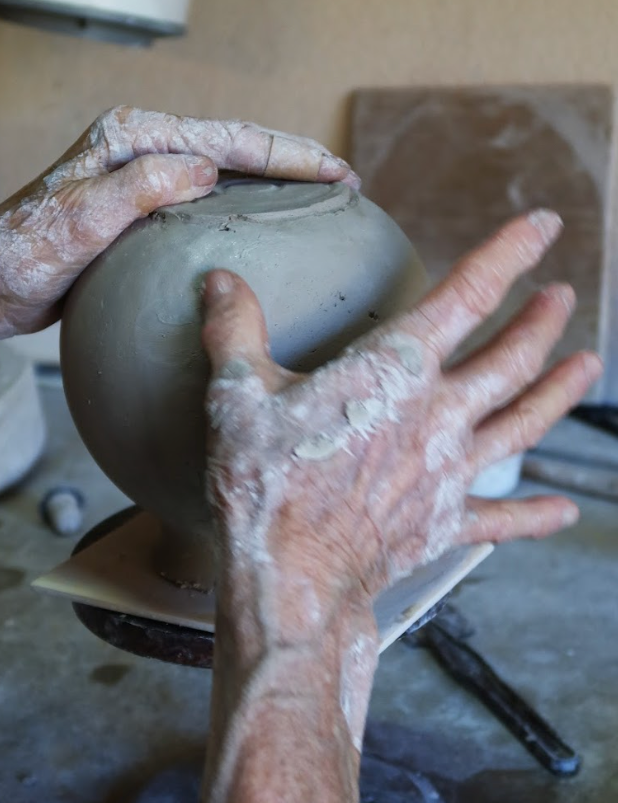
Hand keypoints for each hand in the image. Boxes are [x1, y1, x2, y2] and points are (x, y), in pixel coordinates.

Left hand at [0, 105, 356, 334]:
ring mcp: (140, 174)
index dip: (287, 154)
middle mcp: (140, 147)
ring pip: (224, 167)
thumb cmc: (27, 252)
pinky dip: (243, 199)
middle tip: (344, 179)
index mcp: (132, 137)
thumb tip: (208, 169)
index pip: (227, 140)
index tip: (335, 172)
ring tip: (320, 190)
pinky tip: (265, 218)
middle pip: (234, 144)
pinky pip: (205, 195)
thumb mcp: (84, 218)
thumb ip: (143, 186)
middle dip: (292, 158)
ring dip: (273, 176)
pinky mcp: (138, 204)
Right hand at [202, 210, 601, 649]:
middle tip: (560, 297)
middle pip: (510, 359)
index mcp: (396, 372)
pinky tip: (563, 510)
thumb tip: (220, 281)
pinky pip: (500, 516)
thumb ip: (235, 330)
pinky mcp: (442, 522)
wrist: (293, 576)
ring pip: (521, 424)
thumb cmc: (267, 484)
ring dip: (558, 392)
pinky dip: (533, 514)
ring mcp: (449, 472)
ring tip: (588, 366)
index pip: (468, 295)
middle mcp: (438, 416)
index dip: (509, 253)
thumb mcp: (238, 395)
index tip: (542, 226)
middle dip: (540, 322)